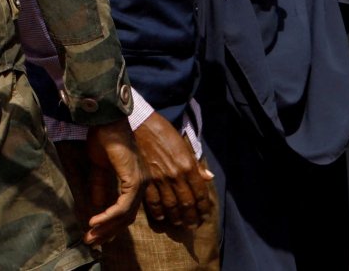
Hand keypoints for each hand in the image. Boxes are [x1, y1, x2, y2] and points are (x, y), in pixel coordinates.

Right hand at [83, 119, 140, 245]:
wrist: (106, 121)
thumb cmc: (103, 139)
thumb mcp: (99, 167)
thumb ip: (100, 186)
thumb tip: (96, 206)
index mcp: (136, 183)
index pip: (126, 211)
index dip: (111, 225)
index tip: (96, 235)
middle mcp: (142, 186)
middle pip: (127, 218)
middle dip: (107, 232)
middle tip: (91, 242)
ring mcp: (140, 184)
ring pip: (125, 215)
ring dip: (106, 227)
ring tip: (91, 235)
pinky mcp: (133, 181)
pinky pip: (122, 206)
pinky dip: (108, 215)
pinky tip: (95, 220)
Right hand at [134, 111, 213, 226]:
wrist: (139, 123)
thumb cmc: (163, 131)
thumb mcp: (184, 145)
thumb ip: (196, 164)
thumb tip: (209, 177)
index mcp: (187, 167)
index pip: (200, 194)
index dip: (203, 207)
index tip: (204, 215)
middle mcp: (175, 176)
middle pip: (187, 203)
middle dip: (191, 216)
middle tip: (192, 225)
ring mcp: (159, 178)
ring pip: (171, 205)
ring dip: (176, 217)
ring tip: (178, 223)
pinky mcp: (145, 178)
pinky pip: (153, 200)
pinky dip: (158, 211)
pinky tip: (161, 216)